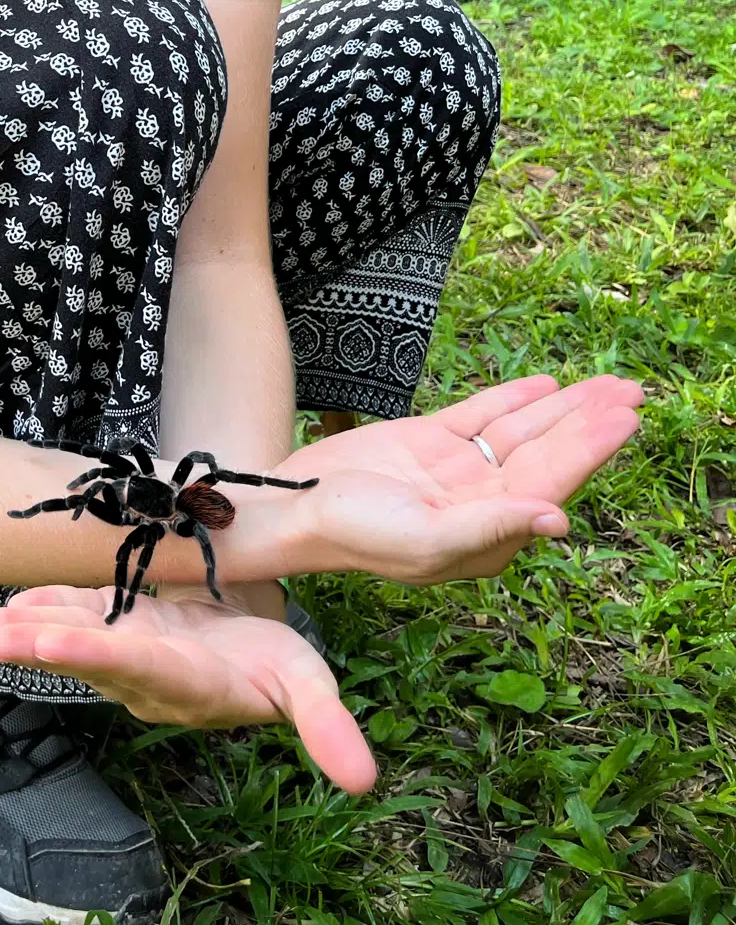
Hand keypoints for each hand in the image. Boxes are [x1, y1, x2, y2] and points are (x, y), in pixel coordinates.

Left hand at [0, 586, 376, 791]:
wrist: (251, 651)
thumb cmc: (278, 667)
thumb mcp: (308, 686)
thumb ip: (325, 726)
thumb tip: (365, 782)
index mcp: (189, 682)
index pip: (139, 669)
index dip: (96, 655)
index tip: (52, 644)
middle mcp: (148, 672)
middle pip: (91, 657)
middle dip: (44, 646)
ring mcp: (127, 650)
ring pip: (74, 637)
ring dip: (28, 631)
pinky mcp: (119, 626)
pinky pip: (77, 615)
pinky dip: (44, 606)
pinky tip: (9, 604)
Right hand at [274, 374, 643, 583]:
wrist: (292, 506)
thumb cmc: (353, 534)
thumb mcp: (424, 539)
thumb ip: (493, 527)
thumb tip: (561, 519)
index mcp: (487, 534)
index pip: (551, 483)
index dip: (591, 449)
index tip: (625, 421)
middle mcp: (480, 502)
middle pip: (546, 454)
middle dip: (589, 424)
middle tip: (631, 393)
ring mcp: (456, 470)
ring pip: (521, 432)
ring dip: (562, 408)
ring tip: (605, 385)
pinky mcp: (428, 441)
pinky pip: (481, 415)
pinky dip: (513, 399)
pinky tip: (545, 386)